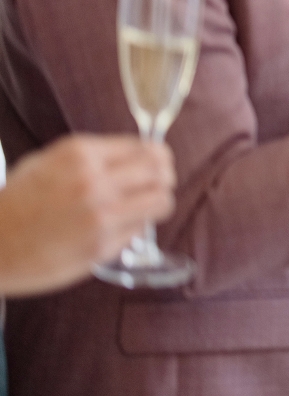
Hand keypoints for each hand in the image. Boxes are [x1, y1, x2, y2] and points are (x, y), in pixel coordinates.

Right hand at [0, 135, 175, 296]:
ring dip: (159, 202)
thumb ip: (93, 157)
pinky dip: (137, 227)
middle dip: (165, 176)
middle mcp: (94, 182)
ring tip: (147, 205)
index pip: (146, 148)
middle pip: (160, 172)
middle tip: (161, 182)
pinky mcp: (100, 247)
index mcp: (80, 154)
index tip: (159, 162)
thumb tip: (137, 156)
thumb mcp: (49, 161)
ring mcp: (100, 216)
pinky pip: (139, 231)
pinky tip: (119, 226)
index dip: (158, 156)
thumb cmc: (17, 202)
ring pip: (161, 201)